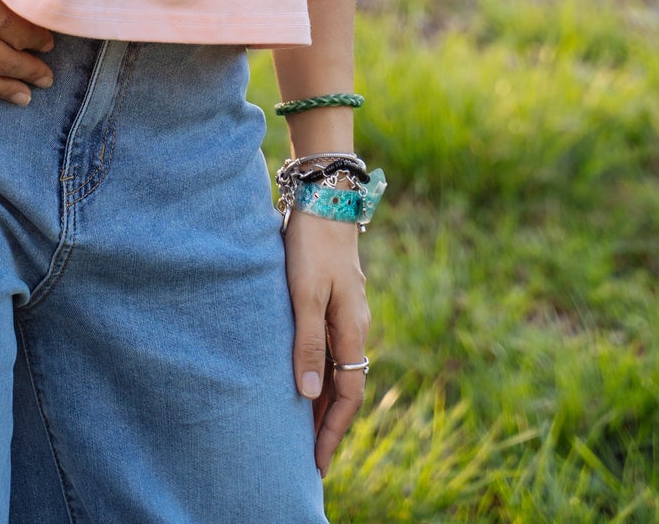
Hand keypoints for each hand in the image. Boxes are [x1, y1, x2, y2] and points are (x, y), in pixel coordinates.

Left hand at [283, 206, 370, 473]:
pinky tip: (304, 375)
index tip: (318, 462)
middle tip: (309, 456)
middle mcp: (355, 324)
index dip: (334, 429)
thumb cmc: (311, 245)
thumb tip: (310, 394)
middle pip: (347, 385)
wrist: (324, 197)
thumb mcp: (305, 295)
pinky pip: (332, 348)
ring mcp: (347, 311)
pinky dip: (320, 371)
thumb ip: (308, 343)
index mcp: (352, 329)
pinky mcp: (334, 297)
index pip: (349, 394)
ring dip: (324, 398)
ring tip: (303, 428)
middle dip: (330, 422)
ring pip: (339, 367)